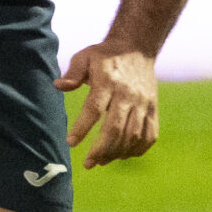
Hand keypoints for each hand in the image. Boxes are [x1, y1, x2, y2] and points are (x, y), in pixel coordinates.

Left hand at [56, 39, 158, 167]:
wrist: (137, 48)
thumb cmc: (105, 56)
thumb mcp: (85, 56)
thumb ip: (73, 72)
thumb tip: (58, 85)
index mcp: (108, 81)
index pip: (94, 108)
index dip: (82, 127)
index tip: (70, 142)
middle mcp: (128, 94)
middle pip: (116, 128)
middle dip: (101, 149)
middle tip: (88, 163)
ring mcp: (144, 103)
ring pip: (133, 135)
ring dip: (117, 153)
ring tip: (101, 161)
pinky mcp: (154, 109)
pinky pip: (150, 135)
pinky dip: (138, 149)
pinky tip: (123, 155)